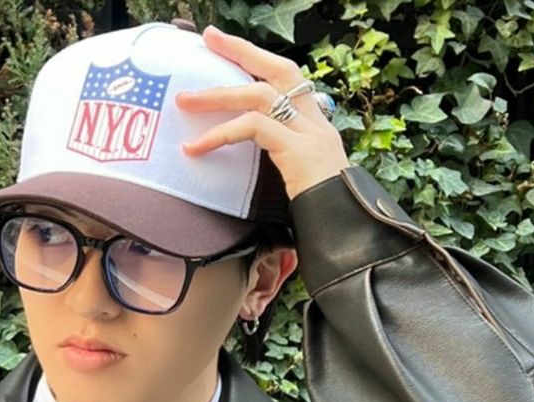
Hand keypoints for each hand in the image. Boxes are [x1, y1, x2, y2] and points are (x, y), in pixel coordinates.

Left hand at [174, 23, 350, 199]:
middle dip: (242, 51)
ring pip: (260, 95)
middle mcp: (316, 123)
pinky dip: (221, 134)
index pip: (289, 79)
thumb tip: (246, 158)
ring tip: (186, 101)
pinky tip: (197, 147)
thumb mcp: (303, 181)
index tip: (230, 46)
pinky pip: (253, 129)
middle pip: (278, 71)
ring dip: (219, 96)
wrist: (347, 231)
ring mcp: (309, 134)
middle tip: (210, 38)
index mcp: (317, 126)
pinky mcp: (297, 151)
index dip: (260, 59)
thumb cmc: (323, 214)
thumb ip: (282, 161)